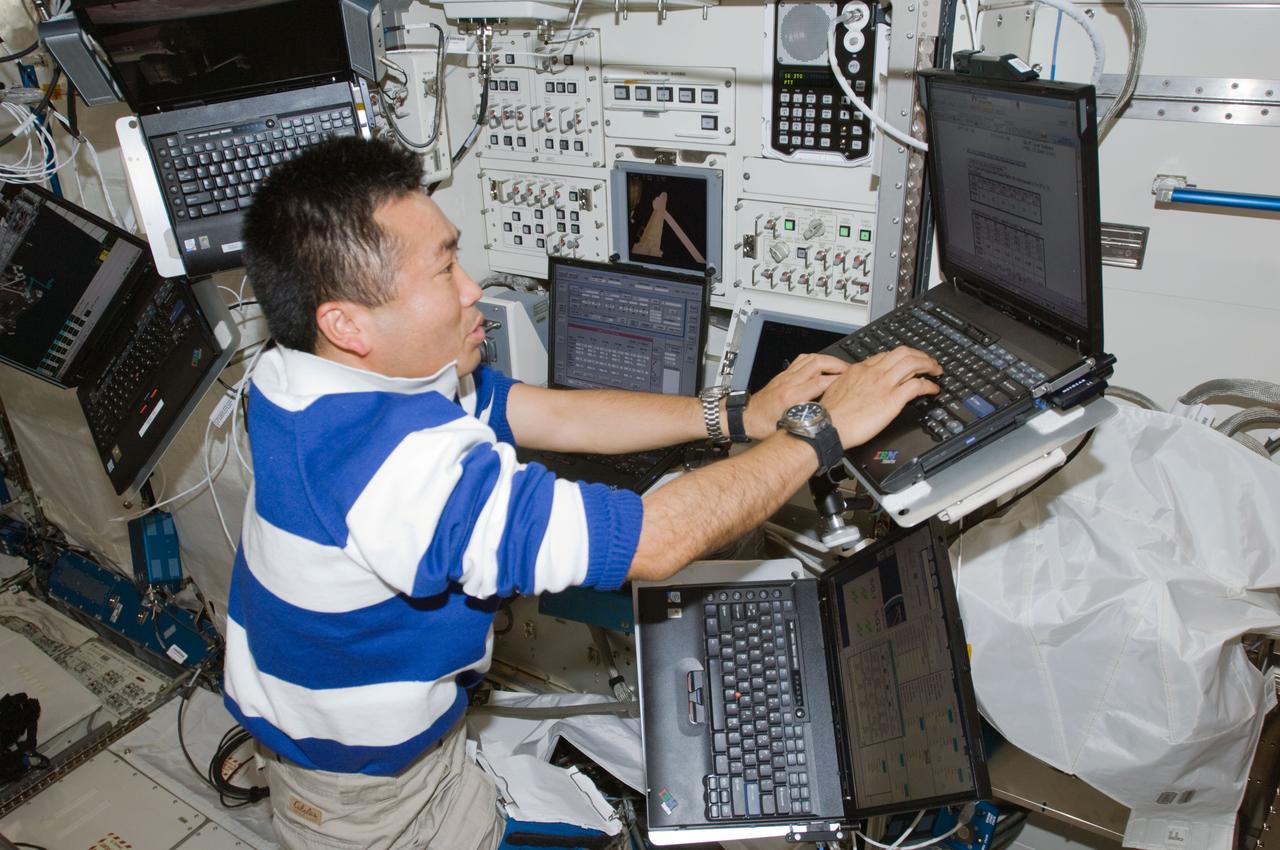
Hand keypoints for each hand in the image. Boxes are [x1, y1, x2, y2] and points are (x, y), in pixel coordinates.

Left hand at [744, 353, 849, 439]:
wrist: (746, 417)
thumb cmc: (763, 425)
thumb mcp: (789, 428)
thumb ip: (807, 422)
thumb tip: (826, 422)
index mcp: (792, 397)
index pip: (821, 382)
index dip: (838, 380)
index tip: (850, 382)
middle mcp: (789, 382)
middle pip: (818, 363)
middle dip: (837, 364)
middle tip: (849, 370)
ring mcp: (786, 376)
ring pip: (810, 358)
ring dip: (828, 359)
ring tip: (840, 365)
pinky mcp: (783, 374)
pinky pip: (801, 359)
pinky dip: (815, 358)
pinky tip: (822, 362)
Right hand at [821, 346, 941, 448]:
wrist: (827, 425)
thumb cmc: (829, 413)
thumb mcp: (836, 388)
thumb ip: (850, 382)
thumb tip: (854, 385)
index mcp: (860, 369)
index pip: (886, 355)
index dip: (901, 357)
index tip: (907, 362)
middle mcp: (874, 372)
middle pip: (903, 353)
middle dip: (920, 355)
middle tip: (928, 362)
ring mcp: (884, 384)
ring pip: (913, 363)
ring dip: (929, 365)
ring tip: (936, 371)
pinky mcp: (892, 400)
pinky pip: (917, 385)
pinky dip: (929, 385)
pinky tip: (934, 389)